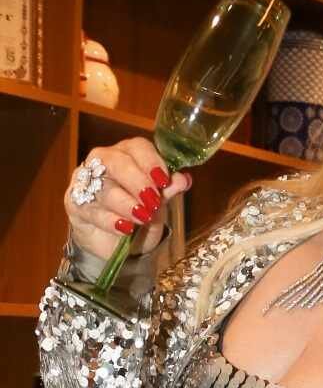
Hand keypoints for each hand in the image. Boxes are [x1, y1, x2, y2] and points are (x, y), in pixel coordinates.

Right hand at [64, 137, 191, 259]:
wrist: (113, 241)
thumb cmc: (138, 211)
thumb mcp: (158, 203)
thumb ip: (168, 190)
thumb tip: (184, 179)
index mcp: (129, 153)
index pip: (138, 147)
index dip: (152, 162)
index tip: (164, 181)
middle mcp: (103, 161)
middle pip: (117, 163)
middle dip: (138, 181)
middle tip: (153, 200)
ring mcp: (85, 181)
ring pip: (104, 189)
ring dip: (127, 204)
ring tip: (144, 217)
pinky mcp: (74, 203)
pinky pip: (92, 210)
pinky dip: (111, 221)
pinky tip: (125, 228)